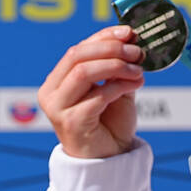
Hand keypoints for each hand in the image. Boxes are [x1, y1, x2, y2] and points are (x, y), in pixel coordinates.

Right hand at [38, 24, 145, 157]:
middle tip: (137, 52)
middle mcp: (51, 93)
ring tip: (138, 70)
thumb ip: (117, 67)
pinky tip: (135, 85)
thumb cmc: (110, 123)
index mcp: (57, 81)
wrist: (110, 159)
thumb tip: (130, 38)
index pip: (77, 49)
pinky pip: (97, 96)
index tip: (129, 32)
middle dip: (111, 49)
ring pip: (83, 72)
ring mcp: (58, 108)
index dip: (103, 37)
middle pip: (77, 56)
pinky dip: (119, 86)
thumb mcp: (114, 88)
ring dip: (116, 66)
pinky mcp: (72, 123)